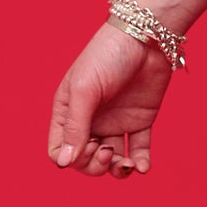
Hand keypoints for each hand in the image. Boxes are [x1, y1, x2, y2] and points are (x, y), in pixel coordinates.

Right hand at [47, 20, 175, 177]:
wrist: (147, 36)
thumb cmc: (108, 56)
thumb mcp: (85, 90)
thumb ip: (76, 127)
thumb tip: (64, 164)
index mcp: (68, 111)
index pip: (59, 150)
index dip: (71, 159)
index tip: (89, 146)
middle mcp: (90, 120)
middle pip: (84, 160)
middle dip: (94, 166)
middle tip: (108, 152)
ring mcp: (115, 122)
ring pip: (112, 161)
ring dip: (117, 170)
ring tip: (128, 165)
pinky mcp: (140, 121)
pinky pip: (137, 150)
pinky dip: (140, 163)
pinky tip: (143, 166)